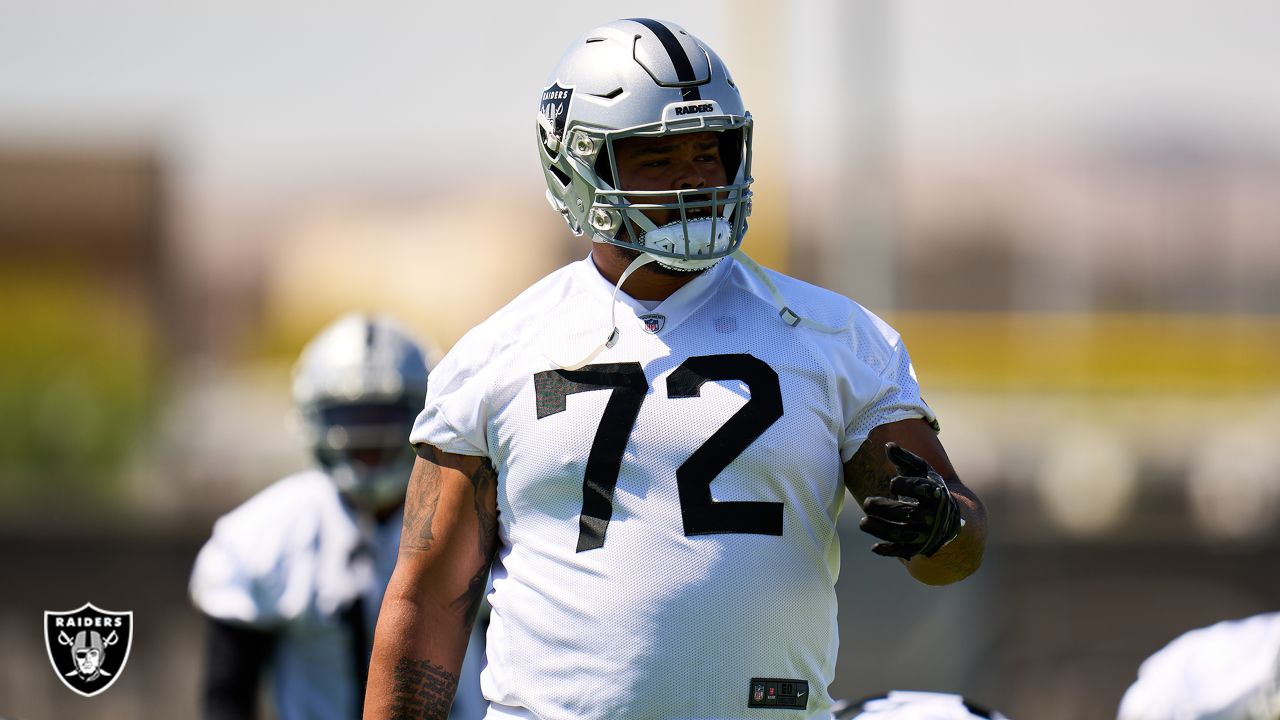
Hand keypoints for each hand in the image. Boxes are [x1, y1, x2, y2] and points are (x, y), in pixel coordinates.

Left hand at [859, 443, 962, 558]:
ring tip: (863, 523)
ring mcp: (926, 533)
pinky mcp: (918, 547)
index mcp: (935, 494)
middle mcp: (932, 516)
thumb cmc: (929, 488)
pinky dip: (890, 550)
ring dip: (882, 530)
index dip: (908, 486)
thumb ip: (906, 458)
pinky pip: (903, 551)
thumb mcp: (922, 471)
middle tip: (867, 503)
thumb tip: (888, 446)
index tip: (892, 483)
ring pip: (903, 533)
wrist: (949, 518)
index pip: (923, 490)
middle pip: (909, 514)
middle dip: (887, 509)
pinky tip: (875, 547)